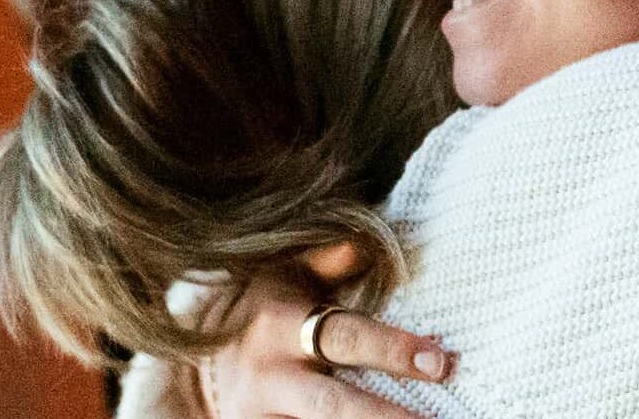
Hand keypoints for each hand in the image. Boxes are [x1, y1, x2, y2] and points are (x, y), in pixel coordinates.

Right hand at [200, 253, 453, 418]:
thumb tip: (362, 238)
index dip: (393, 350)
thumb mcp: (287, 274)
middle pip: (334, 404)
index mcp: (285, 324)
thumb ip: (329, 259)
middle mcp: (272, 374)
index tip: (440, 361)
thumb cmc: (263, 307)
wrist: (198, 360)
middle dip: (386, 418)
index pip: (346, 337)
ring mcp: (263, 414)